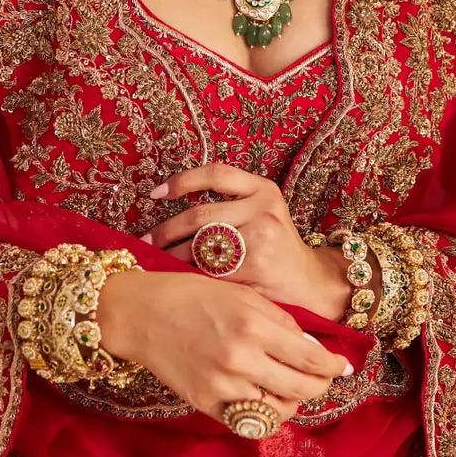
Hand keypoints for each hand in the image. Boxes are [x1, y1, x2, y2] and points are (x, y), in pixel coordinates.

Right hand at [95, 265, 352, 430]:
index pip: (312, 358)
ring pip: (277, 412)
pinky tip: (264, 399)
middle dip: (320, 386)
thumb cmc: (192, 294)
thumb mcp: (242, 294)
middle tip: (323, 380)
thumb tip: (314, 349)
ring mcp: (223, 385)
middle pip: (302, 390)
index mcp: (254, 326)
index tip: (343, 366)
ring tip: (291, 389)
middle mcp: (241, 359)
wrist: (140, 312)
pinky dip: (261, 414)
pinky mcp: (205, 403)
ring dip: (292, 403)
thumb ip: (280, 322)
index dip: (335, 366)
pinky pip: (247, 422)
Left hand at [138, 163, 357, 320]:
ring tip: (155, 262)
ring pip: (200, 245)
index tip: (156, 193)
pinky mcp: (254, 268)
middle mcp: (264, 209)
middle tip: (146, 241)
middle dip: (166, 230)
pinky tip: (177, 280)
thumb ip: (229, 204)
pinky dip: (189, 275)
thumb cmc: (276, 248)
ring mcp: (260, 238)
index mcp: (263, 189)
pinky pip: (209, 271)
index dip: (182, 180)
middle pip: (200, 214)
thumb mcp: (263, 212)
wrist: (309, 282)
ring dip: (172, 256)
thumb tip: (170, 210)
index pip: (217, 173)